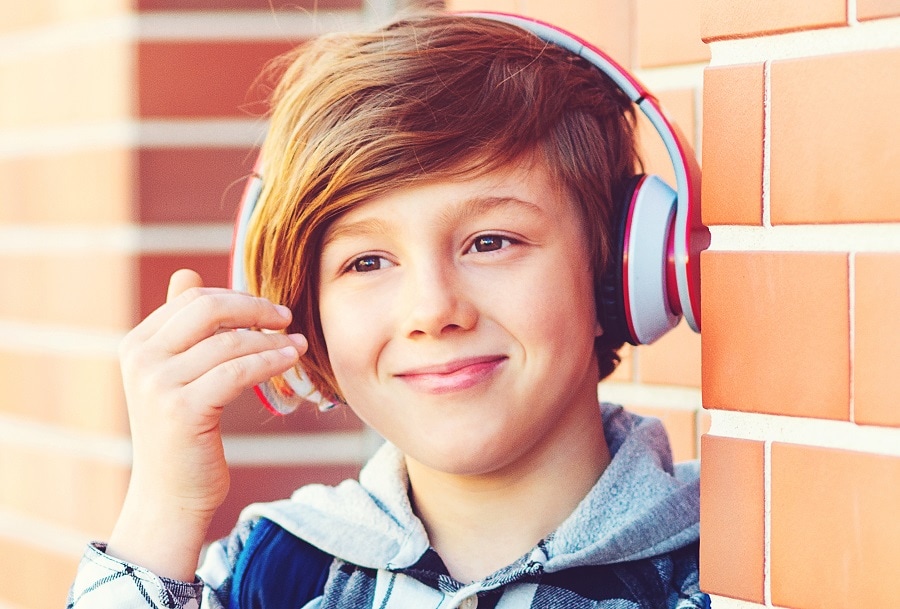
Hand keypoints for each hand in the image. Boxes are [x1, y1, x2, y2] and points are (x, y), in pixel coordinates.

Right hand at [107, 269, 306, 579]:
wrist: (170, 495)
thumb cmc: (181, 434)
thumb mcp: (174, 374)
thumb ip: (182, 328)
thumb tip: (187, 274)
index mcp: (137, 343)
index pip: (193, 299)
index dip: (236, 298)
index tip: (269, 309)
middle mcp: (141, 358)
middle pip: (208, 309)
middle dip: (254, 308)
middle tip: (286, 316)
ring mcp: (158, 384)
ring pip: (229, 342)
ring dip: (271, 339)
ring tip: (297, 343)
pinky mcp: (183, 409)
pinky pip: (238, 371)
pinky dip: (270, 361)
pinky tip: (290, 360)